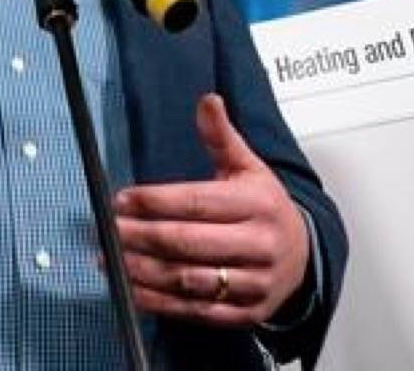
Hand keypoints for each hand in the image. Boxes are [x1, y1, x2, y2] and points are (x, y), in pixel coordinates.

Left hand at [113, 93, 308, 325]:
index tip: (121, 200)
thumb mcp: (249, 167)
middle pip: (189, 242)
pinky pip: (196, 310)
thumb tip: (208, 100)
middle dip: (142, 236)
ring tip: (111, 258)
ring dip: (144, 270)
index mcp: (257, 205)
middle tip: (108, 230)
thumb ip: (221, 137)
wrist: (306, 257)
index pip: (198, 202)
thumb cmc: (266, 208)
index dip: (155, 201)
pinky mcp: (245, 313)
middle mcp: (258, 245)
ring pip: (189, 279)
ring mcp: (253, 283)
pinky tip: (131, 288)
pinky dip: (160, 302)